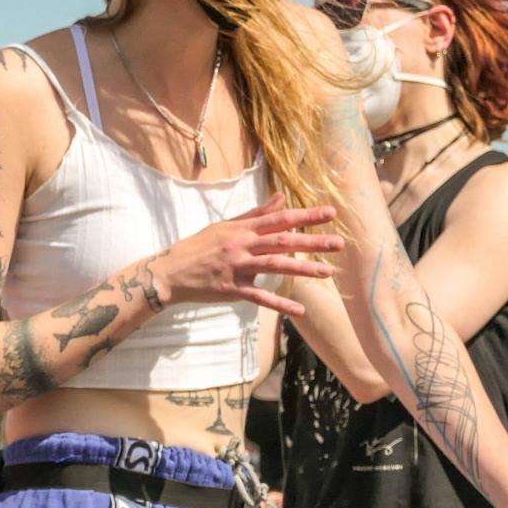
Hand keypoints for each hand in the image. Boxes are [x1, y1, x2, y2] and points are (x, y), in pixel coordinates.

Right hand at [154, 195, 341, 317]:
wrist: (169, 273)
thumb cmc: (198, 247)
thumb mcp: (224, 226)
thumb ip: (255, 214)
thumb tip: (281, 198)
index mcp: (240, 230)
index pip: (278, 219)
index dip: (305, 216)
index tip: (330, 213)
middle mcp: (241, 246)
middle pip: (281, 241)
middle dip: (312, 242)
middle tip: (338, 243)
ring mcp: (237, 267)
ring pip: (274, 266)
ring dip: (303, 269)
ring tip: (327, 272)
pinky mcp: (232, 289)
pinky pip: (259, 297)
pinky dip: (279, 303)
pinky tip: (299, 310)